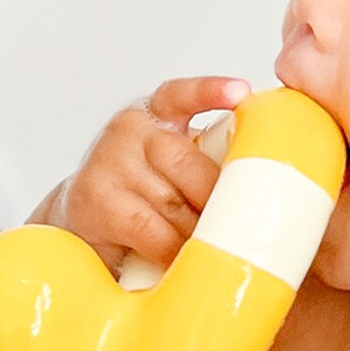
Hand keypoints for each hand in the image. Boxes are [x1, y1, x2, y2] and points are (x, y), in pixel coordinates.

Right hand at [32, 76, 249, 274]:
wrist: (82, 219)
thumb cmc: (142, 192)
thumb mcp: (172, 163)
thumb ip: (207, 156)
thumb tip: (267, 178)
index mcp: (155, 113)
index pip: (181, 94)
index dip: (210, 91)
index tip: (240, 92)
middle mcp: (129, 130)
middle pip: (188, 162)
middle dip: (216, 199)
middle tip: (237, 223)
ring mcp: (109, 163)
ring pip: (174, 202)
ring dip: (197, 231)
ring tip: (211, 246)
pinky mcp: (98, 202)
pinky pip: (153, 231)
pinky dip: (173, 250)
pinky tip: (181, 259)